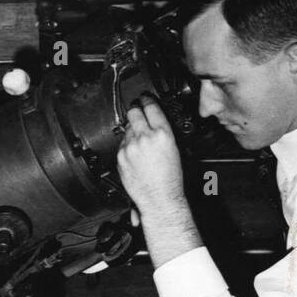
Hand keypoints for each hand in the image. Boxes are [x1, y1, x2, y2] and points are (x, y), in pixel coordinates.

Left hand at [115, 93, 185, 217]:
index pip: (151, 107)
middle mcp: (144, 138)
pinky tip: (135, 152)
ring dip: (132, 129)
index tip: (145, 98)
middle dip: (135, 108)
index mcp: (162, 134)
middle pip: (134, 112)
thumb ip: (164, 132)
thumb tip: (156, 121)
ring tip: (139, 137)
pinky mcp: (120, 156)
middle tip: (137, 107)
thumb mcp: (175, 149)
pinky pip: (122, 143)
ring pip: (127, 128)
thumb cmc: (171, 179)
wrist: (159, 198)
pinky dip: (127, 144)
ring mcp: (130, 147)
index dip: (147, 100)